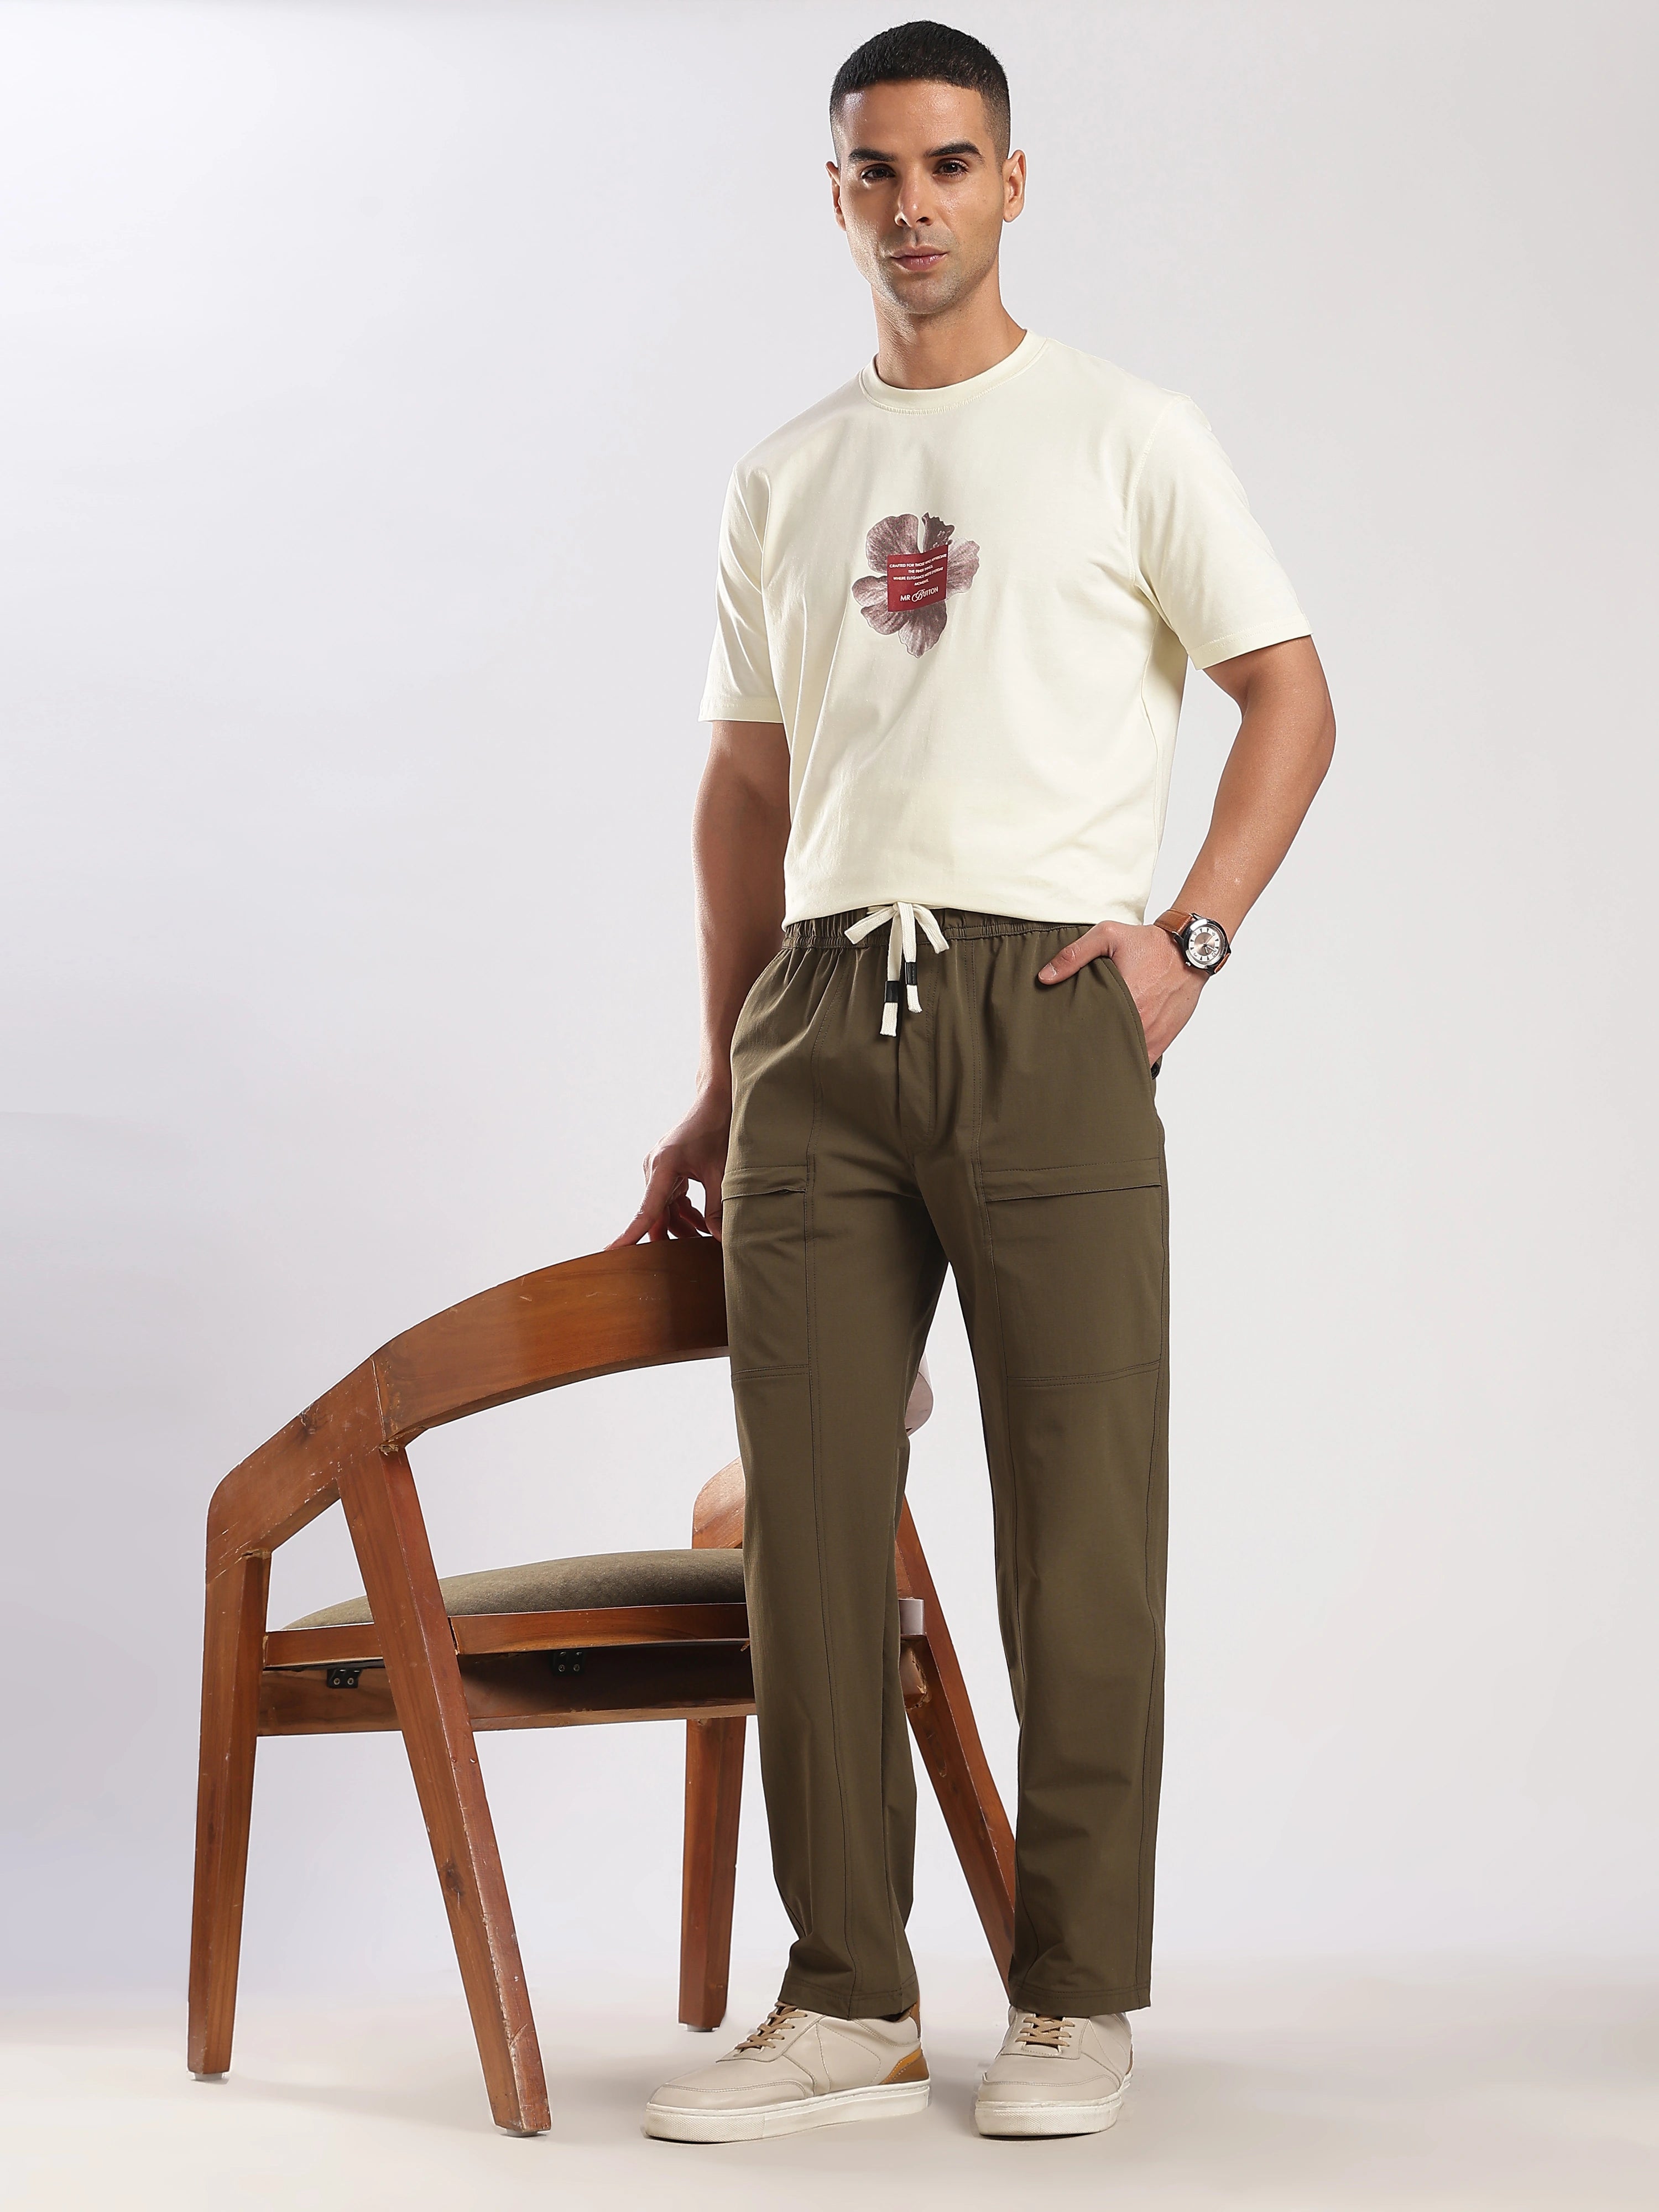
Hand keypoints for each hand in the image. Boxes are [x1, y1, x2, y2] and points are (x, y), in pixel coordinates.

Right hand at [608, 1087, 731, 1246]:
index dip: (631, 1234)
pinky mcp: (668, 1169)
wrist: (715, 1102)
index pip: (646, 1210)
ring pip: (664, 1208)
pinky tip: (702, 1223)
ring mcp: (659, 1169)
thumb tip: (719, 1237)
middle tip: (686, 1259)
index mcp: (664, 1167)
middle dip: (670, 1236)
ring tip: (702, 1240)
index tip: (612, 1251)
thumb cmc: (716, 1130)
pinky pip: (670, 1197)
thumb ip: (717, 1207)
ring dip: (681, 1224)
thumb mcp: (721, 1172)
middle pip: (655, 1213)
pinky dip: (684, 1211)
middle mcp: (655, 1168)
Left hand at [1038, 920, 1206, 1064]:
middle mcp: (1139, 1023)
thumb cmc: (1148, 943)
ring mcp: (1152, 1035)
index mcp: (1123, 1000)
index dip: (1074, 1038)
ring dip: (1110, 1057)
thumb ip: (1074, 955)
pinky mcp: (1163, 1040)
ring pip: (1125, 1059)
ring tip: (1092, 1056)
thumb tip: (1044, 977)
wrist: (1189, 951)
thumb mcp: (1108, 936)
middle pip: (1106, 1049)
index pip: (1089, 1031)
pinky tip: (1116, 1057)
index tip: (1061, 1039)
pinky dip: (1129, 1060)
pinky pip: (1143, 1060)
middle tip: (1072, 1051)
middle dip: (1089, 1051)